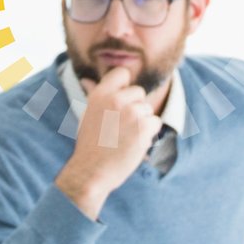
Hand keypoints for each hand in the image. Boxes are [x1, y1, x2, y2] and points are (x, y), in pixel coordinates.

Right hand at [53, 67, 161, 218]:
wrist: (91, 171)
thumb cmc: (90, 144)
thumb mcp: (88, 114)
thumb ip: (96, 96)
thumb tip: (87, 80)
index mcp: (100, 94)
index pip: (122, 73)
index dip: (124, 86)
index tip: (121, 101)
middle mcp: (116, 99)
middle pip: (139, 92)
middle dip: (135, 107)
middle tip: (121, 126)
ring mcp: (131, 113)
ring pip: (148, 109)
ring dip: (142, 122)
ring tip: (125, 137)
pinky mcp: (144, 127)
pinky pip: (156, 122)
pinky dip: (149, 133)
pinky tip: (134, 143)